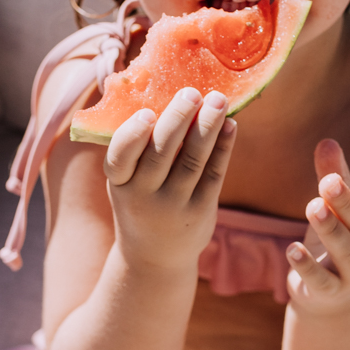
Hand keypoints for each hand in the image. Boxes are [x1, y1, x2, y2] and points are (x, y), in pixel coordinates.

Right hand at [103, 87, 235, 270]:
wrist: (154, 256)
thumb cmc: (139, 201)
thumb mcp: (126, 181)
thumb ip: (139, 148)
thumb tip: (164, 93)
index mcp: (119, 183)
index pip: (119, 158)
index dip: (132, 135)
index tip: (147, 113)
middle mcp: (143, 196)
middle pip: (161, 153)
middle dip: (178, 119)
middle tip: (192, 92)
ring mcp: (174, 205)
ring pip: (193, 159)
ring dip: (207, 126)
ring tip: (218, 99)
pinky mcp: (201, 210)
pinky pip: (214, 173)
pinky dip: (223, 146)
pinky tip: (230, 125)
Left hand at [285, 139, 349, 314]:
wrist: (330, 296)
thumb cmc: (338, 241)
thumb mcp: (336, 210)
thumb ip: (334, 176)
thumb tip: (326, 141)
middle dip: (346, 204)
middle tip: (330, 182)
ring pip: (344, 251)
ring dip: (329, 229)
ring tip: (312, 206)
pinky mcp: (329, 290)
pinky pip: (319, 279)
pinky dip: (306, 265)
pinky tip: (291, 248)